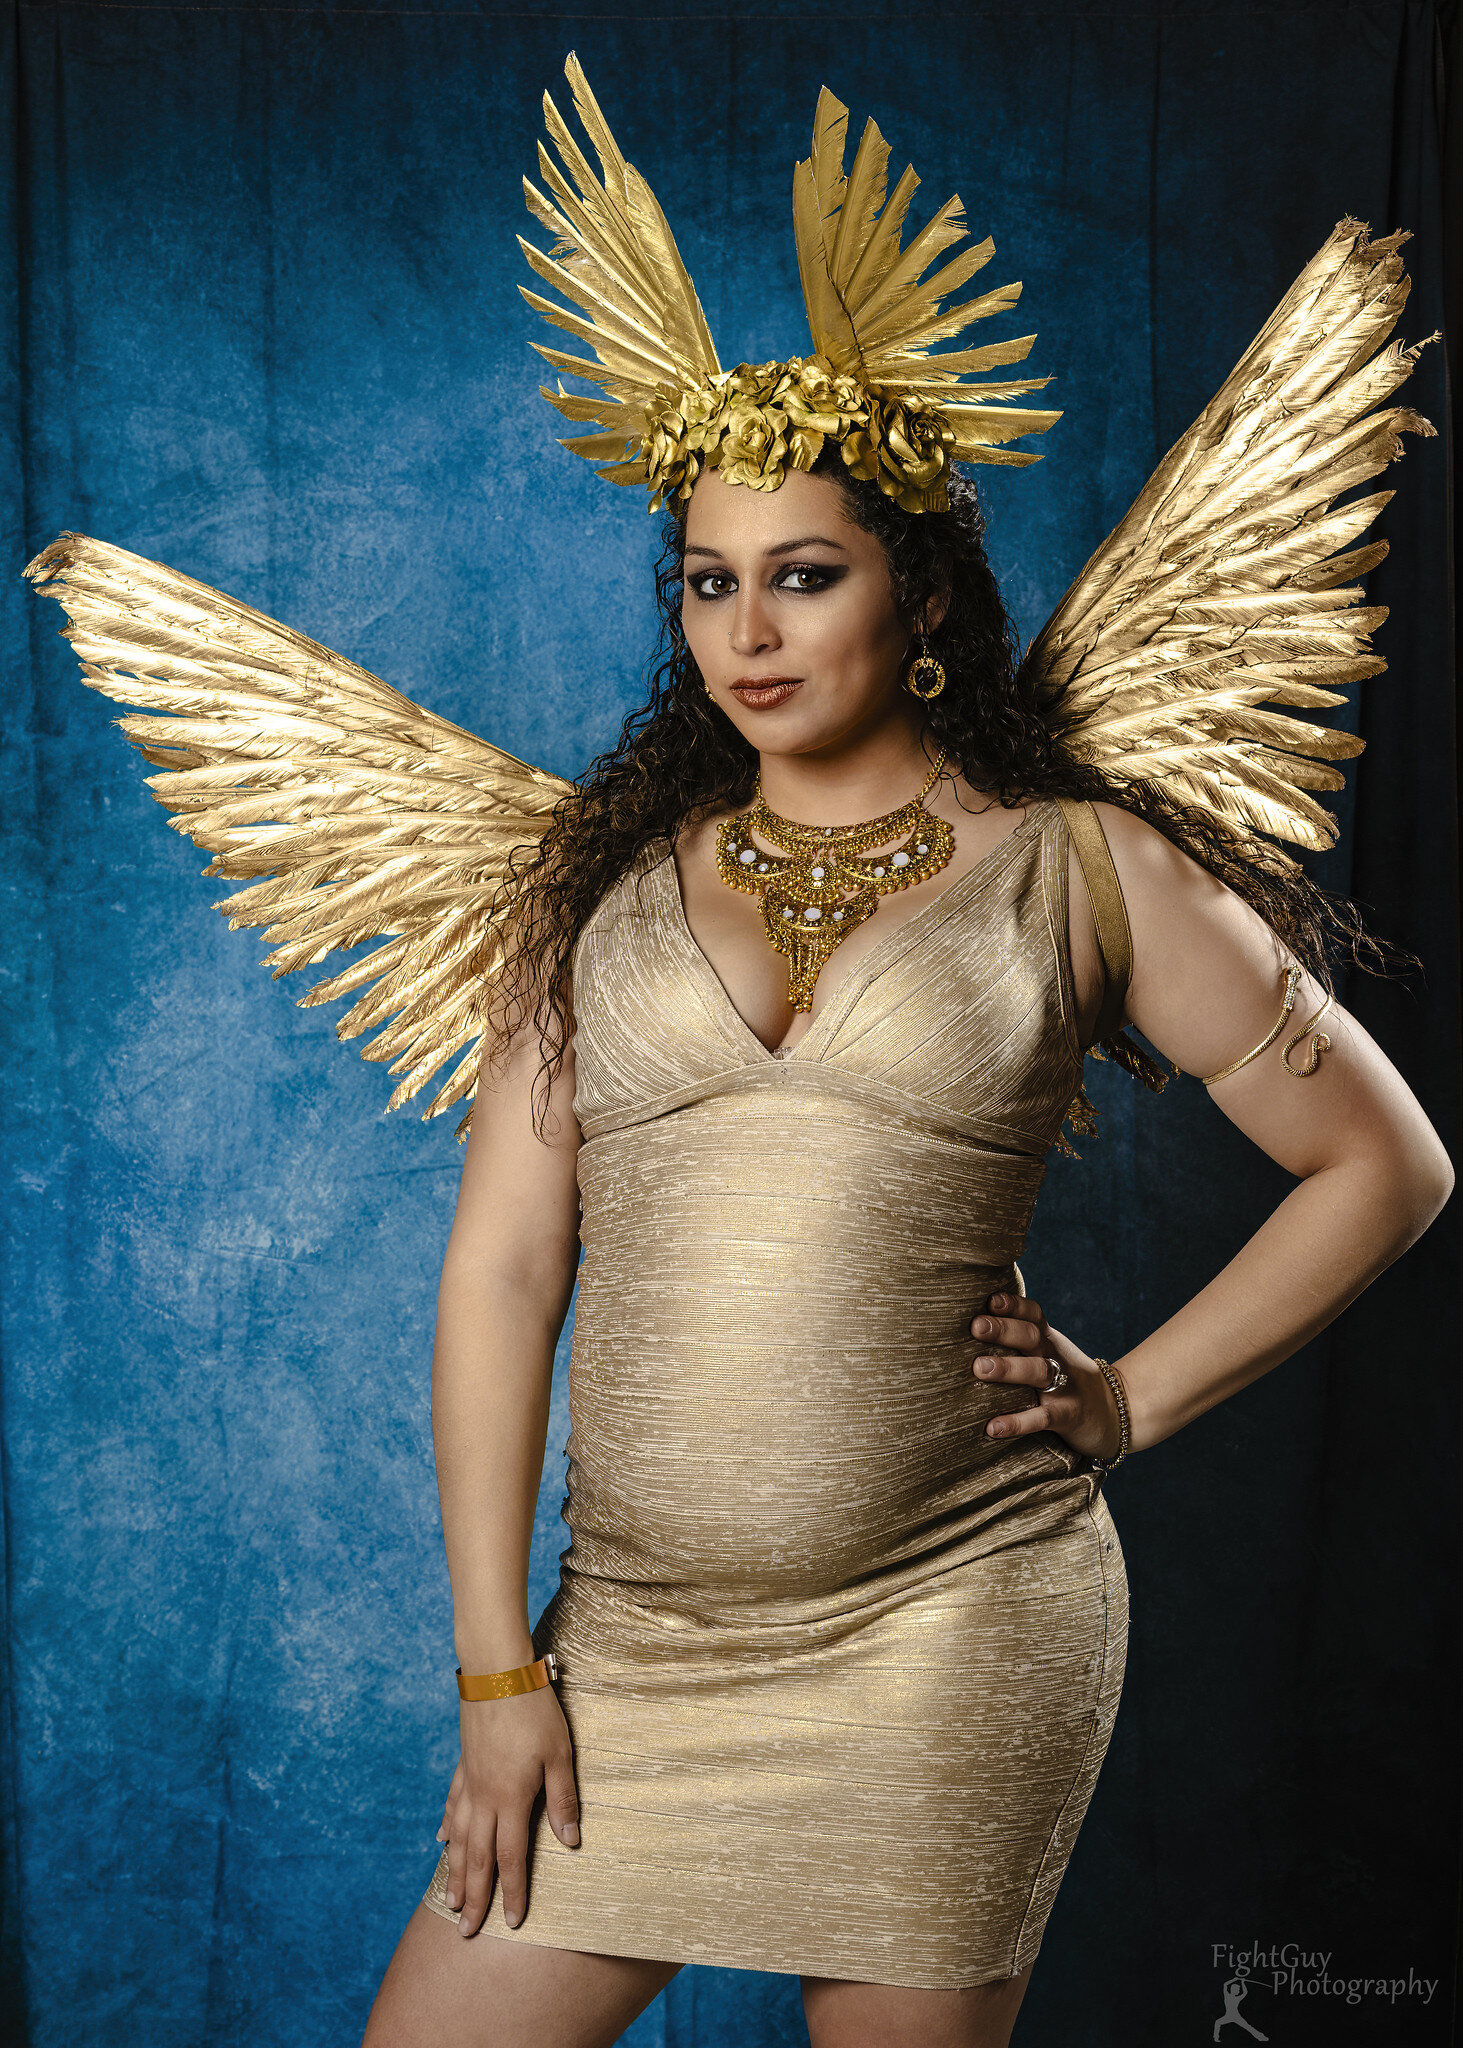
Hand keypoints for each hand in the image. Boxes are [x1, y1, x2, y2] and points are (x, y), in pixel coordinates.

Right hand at [435, 1686, 580, 1936]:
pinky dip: (448, 1827)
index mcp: (511, 1799)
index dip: (512, 1892)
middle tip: (465, 1931)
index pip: (511, 1858)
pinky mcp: (464, 1763)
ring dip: (455, 1871)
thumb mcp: (560, 1754)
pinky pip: (453, 1804)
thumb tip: (570, 1844)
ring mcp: (470, 1781)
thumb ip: (563, 1800)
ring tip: (450, 1900)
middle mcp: (485, 1797)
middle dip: (475, 1896)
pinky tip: (443, 1841)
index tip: (512, 1923)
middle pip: (477, 1857)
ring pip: (460, 1837)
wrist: (497, 1672)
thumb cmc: (535, 1711)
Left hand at [969, 1292, 1123, 1462]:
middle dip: (1004, 1329)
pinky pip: (1041, 1417)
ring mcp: (1063, 1386)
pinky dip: (1017, 1422)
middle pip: (1032, 1337)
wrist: (1114, 1411)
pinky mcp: (1067, 1416)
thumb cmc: (1067, 1377)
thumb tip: (969, 1324)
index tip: (990, 1300)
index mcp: (1048, 1340)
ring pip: (1037, 1372)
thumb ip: (1020, 1337)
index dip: (1013, 1305)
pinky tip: (993, 1427)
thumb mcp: (1050, 1352)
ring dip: (1009, 1369)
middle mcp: (1056, 1358)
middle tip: (976, 1326)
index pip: (1033, 1315)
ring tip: (980, 1368)